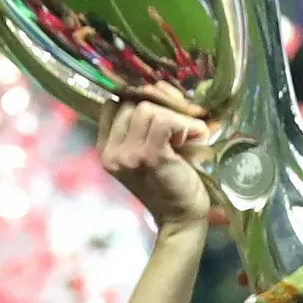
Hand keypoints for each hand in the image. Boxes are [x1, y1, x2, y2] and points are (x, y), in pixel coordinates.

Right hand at [96, 98, 220, 228]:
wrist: (183, 218)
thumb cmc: (175, 180)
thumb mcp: (155, 146)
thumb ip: (150, 120)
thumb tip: (160, 84)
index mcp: (107, 147)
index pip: (116, 102)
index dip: (143, 97)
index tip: (168, 108)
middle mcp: (111, 151)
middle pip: (132, 102)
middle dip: (164, 104)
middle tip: (186, 122)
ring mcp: (126, 155)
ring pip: (147, 109)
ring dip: (177, 116)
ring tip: (190, 135)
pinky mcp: (147, 157)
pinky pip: (162, 121)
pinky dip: (184, 124)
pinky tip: (195, 137)